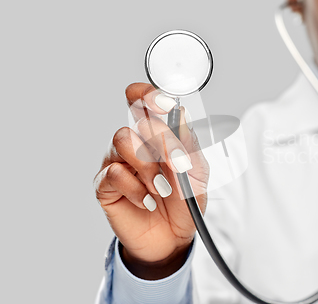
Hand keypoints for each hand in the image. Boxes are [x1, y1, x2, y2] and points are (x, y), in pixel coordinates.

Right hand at [94, 83, 208, 278]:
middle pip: (135, 117)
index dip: (148, 95)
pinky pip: (115, 173)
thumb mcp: (197, 173)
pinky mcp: (105, 184)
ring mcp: (118, 161)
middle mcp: (135, 142)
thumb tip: (181, 115)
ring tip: (163, 188)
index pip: (142, 100)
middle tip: (177, 163)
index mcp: (156, 134)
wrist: (173, 237)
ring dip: (148, 166)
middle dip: (161, 139)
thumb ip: (189, 145)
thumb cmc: (184, 201)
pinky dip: (137, 189)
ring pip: (123, 140)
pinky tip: (147, 201)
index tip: (164, 104)